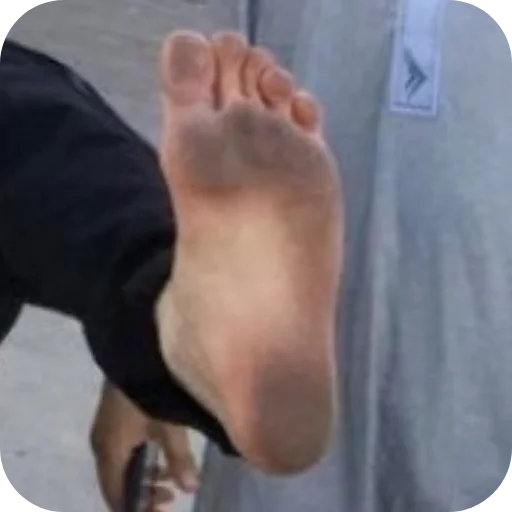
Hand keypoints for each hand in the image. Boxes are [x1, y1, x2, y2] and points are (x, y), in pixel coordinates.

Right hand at [90, 381, 199, 511]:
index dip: (137, 510)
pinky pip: (123, 450)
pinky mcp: (114, 416)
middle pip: (117, 482)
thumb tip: (190, 488)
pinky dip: (142, 459)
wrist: (136, 350)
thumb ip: (179, 459)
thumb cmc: (151, 391)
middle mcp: (101, 444)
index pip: (116, 495)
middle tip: (171, 498)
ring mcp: (106, 429)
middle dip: (144, 494)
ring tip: (172, 479)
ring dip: (145, 476)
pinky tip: (163, 455)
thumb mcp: (168, 426)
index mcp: (109, 451)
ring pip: (122, 465)